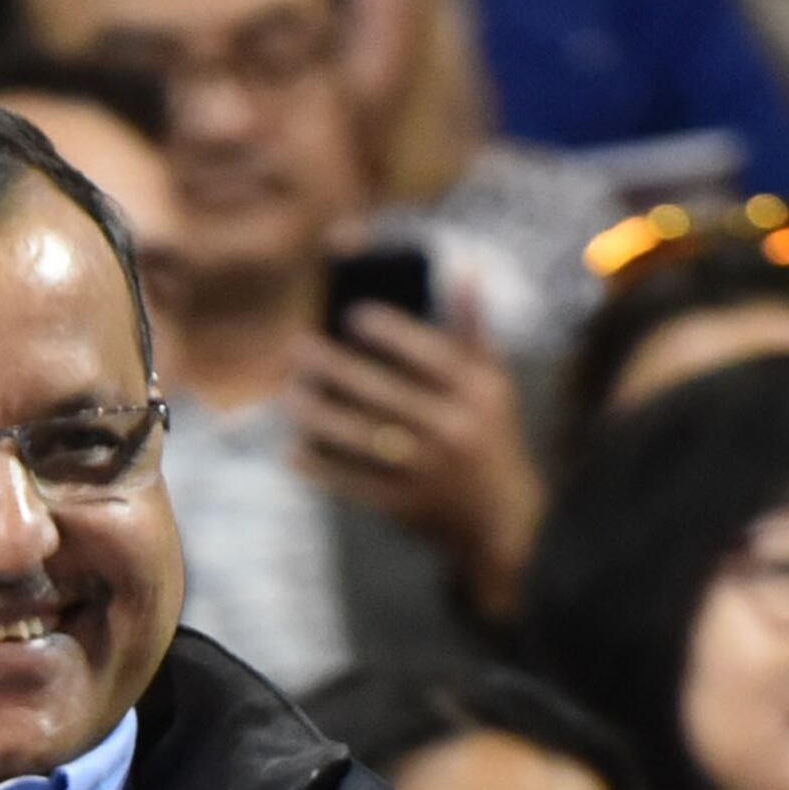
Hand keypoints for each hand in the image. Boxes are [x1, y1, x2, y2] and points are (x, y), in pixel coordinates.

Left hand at [288, 297, 544, 623]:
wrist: (502, 520)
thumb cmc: (488, 434)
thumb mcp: (493, 383)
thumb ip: (473, 330)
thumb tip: (465, 269)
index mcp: (477, 392)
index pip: (431, 355)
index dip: (392, 333)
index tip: (352, 313)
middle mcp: (454, 428)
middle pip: (384, 393)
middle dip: (334, 369)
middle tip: (295, 346)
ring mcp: (427, 469)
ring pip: (362, 438)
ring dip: (318, 415)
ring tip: (287, 393)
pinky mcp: (403, 503)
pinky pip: (353, 482)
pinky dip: (320, 467)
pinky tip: (292, 450)